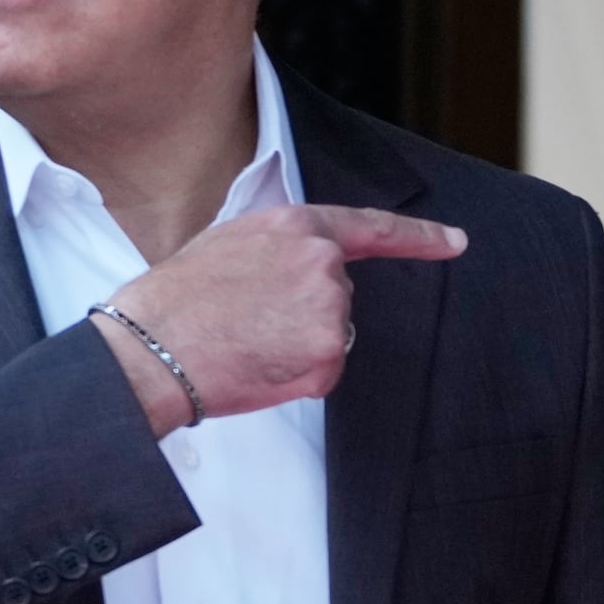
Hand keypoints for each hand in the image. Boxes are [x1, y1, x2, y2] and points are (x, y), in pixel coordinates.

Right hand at [93, 204, 467, 434]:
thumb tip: (309, 261)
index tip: (454, 242)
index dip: (420, 237)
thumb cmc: (173, 301)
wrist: (149, 351)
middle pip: (337, 292)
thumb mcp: (227, 244)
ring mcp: (330, 311)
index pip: (372, 228)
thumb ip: (280, 247)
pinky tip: (256, 365)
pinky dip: (296, 375)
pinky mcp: (329, 356)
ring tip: (243, 340)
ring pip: (330, 332)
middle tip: (245, 319)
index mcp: (295, 228)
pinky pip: (323, 368)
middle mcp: (322, 264)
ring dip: (297, 342)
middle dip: (302, 310)